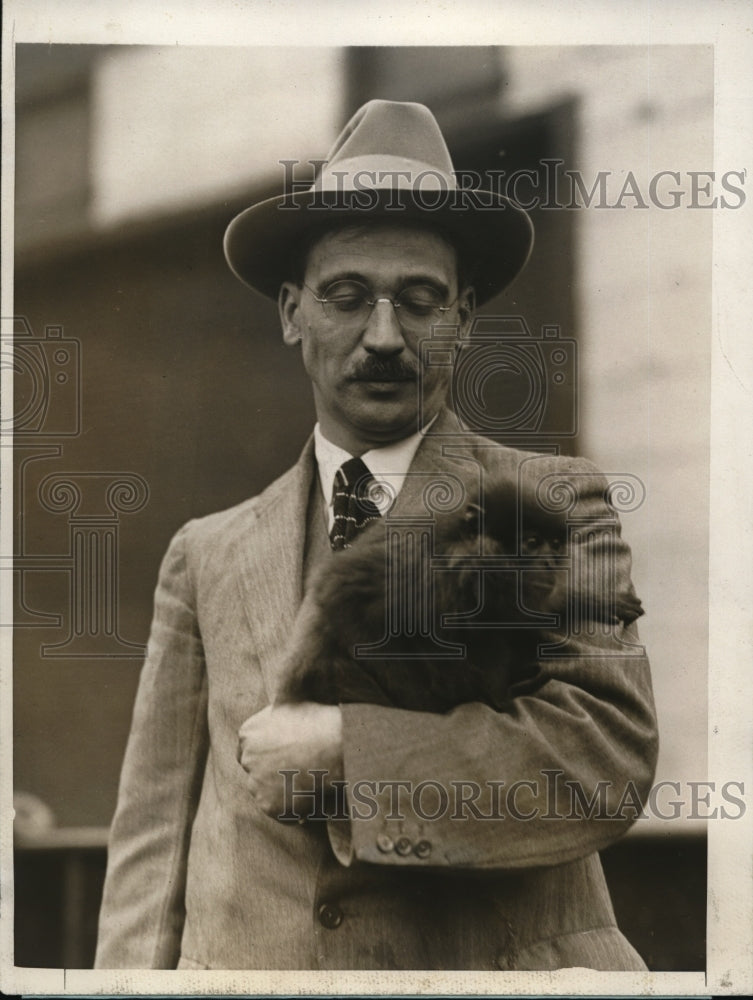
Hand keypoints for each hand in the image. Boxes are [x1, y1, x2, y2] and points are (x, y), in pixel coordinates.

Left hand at [237, 702, 342, 818]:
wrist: (339, 745)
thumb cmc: (322, 721)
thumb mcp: (291, 705)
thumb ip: (275, 712)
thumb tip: (277, 692)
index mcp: (248, 733)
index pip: (249, 749)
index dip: (269, 754)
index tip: (286, 756)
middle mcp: (247, 758)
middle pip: (256, 771)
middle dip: (272, 773)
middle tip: (299, 771)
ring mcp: (256, 784)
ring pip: (266, 792)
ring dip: (282, 791)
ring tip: (310, 782)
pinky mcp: (270, 806)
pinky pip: (280, 811)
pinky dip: (293, 809)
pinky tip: (311, 795)